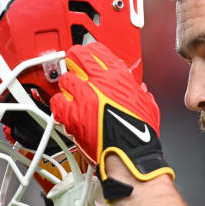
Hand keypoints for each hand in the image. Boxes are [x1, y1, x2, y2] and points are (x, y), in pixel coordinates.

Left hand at [50, 43, 173, 199]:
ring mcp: (83, 97)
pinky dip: (58, 104)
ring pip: (64, 78)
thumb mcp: (148, 105)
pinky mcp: (71, 114)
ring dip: (67, 85)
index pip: (97, 50)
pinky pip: (56, 101)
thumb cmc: (140, 134)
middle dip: (74, 61)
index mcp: (118, 76)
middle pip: (76, 57)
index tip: (89, 57)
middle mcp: (99, 82)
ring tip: (71, 93)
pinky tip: (64, 109)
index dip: (91, 53)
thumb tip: (139, 89)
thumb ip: (140, 92)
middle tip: (74, 68)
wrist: (130, 155)